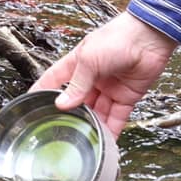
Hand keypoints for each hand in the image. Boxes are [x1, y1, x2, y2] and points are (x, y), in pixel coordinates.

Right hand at [31, 13, 176, 137]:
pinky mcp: (126, 97)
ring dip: (91, 127)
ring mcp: (108, 89)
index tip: (29, 108)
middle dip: (70, 117)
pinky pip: (116, 117)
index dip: (42, 93)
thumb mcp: (90, 60)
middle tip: (61, 134)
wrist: (150, 37)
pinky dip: (111, 130)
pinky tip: (106, 143)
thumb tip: (62, 104)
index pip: (54, 81)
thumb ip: (77, 83)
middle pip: (77, 103)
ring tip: (83, 143)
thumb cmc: (118, 38)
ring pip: (96, 113)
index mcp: (77, 65)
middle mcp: (91, 79)